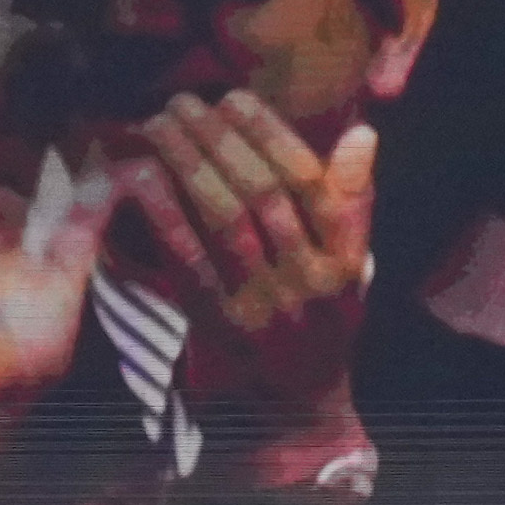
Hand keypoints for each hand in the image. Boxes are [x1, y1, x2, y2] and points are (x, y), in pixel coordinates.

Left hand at [113, 94, 376, 467]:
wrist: (303, 406)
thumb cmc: (324, 321)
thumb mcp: (354, 266)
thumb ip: (354, 200)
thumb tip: (362, 132)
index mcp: (342, 259)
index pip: (307, 180)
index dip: (268, 133)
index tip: (234, 98)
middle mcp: (306, 280)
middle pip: (262, 192)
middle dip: (219, 138)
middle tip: (183, 102)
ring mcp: (263, 305)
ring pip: (226, 218)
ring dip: (189, 163)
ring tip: (160, 125)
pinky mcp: (220, 327)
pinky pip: (189, 260)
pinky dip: (165, 214)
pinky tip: (142, 178)